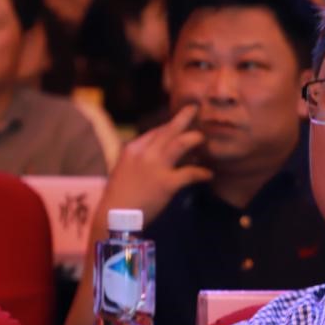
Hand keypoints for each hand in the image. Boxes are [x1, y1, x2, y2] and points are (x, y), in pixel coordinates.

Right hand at [99, 104, 213, 223]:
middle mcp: (145, 153)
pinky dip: (202, 173)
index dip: (169, 126)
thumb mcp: (123, 170)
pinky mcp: (167, 183)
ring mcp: (156, 167)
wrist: (115, 215)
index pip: (155, 132)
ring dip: (194, 139)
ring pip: (181, 143)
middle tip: (195, 109)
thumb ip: (137, 160)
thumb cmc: (118, 196)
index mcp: (133, 149)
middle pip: (168, 130)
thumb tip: (153, 156)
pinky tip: (209, 174)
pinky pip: (190, 173)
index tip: (178, 123)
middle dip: (183, 118)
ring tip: (204, 140)